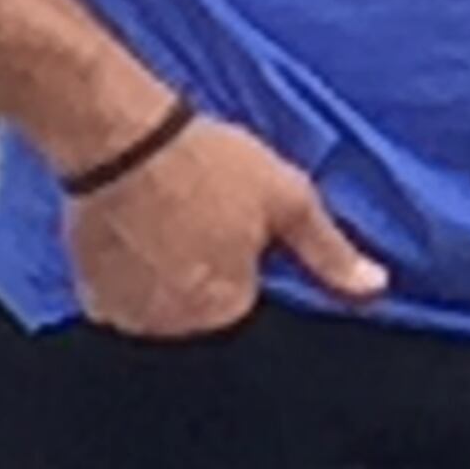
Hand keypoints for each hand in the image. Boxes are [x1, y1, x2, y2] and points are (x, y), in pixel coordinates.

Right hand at [65, 116, 387, 338]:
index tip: (239, 230)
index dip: (250, 267)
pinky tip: (140, 237)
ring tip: (171, 225)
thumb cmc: (208, 163)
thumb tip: (376, 289)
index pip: (252, 307)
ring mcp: (127, 319)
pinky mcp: (93, 300)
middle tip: (205, 219)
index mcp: (225, 312)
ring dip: (171, 281)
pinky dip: (134, 279)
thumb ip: (329, 252)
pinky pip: (126, 302)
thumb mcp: (287, 199)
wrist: (121, 137)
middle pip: (207, 314)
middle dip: (212, 277)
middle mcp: (173, 330)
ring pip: (165, 310)